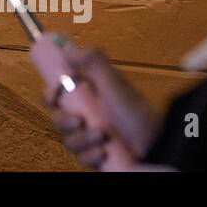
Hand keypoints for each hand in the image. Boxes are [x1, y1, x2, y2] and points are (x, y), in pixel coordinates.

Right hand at [43, 41, 161, 168]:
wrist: (156, 142)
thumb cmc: (135, 110)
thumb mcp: (114, 82)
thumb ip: (93, 62)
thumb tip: (67, 49)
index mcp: (85, 96)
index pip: (56, 94)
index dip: (50, 95)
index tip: (54, 97)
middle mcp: (84, 116)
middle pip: (57, 119)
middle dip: (64, 121)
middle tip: (79, 121)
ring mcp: (88, 138)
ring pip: (69, 140)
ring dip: (82, 140)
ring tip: (102, 137)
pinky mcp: (95, 156)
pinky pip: (81, 158)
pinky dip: (90, 156)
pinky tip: (103, 152)